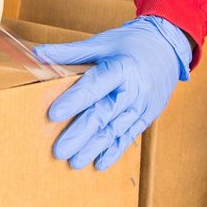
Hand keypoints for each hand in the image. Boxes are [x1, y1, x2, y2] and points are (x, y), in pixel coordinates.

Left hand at [35, 16, 190, 170]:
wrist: (168, 48)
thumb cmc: (130, 44)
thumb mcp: (101, 42)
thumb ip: (70, 52)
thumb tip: (38, 53)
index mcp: (120, 67)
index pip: (94, 85)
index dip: (74, 100)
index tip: (53, 114)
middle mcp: (133, 90)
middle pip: (103, 113)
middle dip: (80, 134)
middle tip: (59, 150)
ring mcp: (142, 106)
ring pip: (115, 130)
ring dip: (94, 148)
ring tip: (74, 162)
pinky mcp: (147, 116)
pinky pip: (130, 136)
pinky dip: (115, 151)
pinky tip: (99, 164)